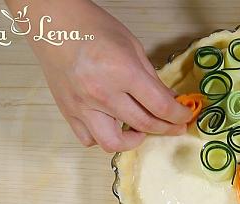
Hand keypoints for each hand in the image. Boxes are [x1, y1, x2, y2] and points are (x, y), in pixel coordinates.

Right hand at [6, 0, 190, 151]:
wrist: (53, 24)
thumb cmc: (93, 28)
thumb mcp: (133, 47)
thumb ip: (152, 77)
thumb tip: (169, 99)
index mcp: (122, 72)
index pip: (160, 106)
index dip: (179, 115)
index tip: (186, 116)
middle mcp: (102, 94)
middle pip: (144, 125)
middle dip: (167, 129)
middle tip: (174, 126)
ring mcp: (82, 106)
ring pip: (112, 143)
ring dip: (133, 141)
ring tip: (140, 130)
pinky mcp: (68, 112)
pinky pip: (89, 139)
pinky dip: (103, 137)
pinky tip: (112, 125)